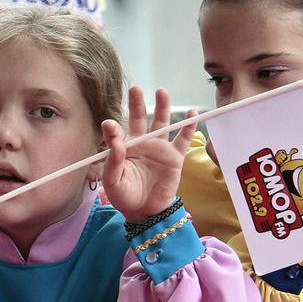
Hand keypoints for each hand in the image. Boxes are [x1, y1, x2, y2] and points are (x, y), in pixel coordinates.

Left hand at [101, 86, 195, 222]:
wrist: (144, 212)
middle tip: (136, 89)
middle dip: (138, 104)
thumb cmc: (124, 196)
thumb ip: (113, 157)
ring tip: (162, 92)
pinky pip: (183, 139)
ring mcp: (159, 148)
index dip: (114, 128)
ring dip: (162, 107)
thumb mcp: (113, 179)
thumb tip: (112, 133)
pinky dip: (188, 126)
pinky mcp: (175, 157)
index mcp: (124, 148)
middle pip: (140, 118)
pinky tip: (191, 113)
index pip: (118, 132)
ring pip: (162, 123)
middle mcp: (142, 143)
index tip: (110, 125)